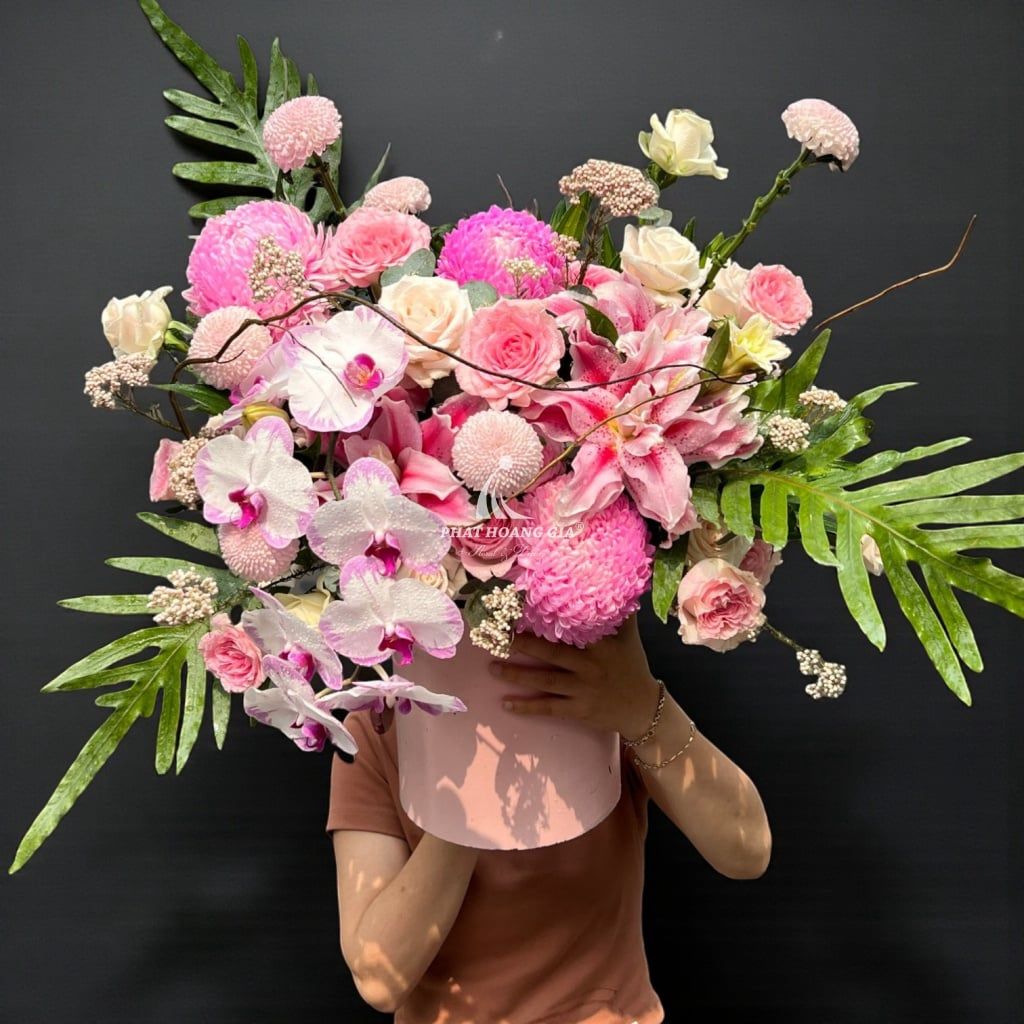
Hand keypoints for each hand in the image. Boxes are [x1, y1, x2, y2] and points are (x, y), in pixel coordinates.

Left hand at [488, 615, 660, 737]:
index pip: (570, 628)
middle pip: (550, 653)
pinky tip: (506, 704)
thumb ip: (619, 613)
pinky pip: (548, 707)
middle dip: (523, 644)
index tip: (523, 609)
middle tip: (498, 636)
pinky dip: (527, 706)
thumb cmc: (632, 667)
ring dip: (516, 674)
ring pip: (544, 680)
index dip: (547, 618)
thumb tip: (615, 583)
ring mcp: (581, 689)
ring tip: (492, 667)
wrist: (643, 709)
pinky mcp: (577, 710)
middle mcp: (588, 666)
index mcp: (599, 645)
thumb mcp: (629, 638)